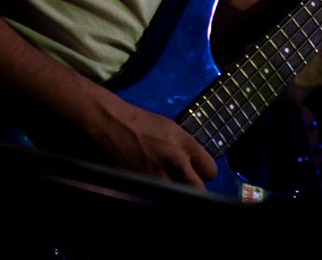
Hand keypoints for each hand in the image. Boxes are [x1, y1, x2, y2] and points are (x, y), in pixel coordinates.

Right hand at [90, 94, 217, 185]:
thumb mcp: (172, 130)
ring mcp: (156, 174)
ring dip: (173, 194)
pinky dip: (153, 195)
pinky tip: (149, 188)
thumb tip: (196, 166)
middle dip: (192, 189)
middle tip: (183, 186)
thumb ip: (187, 149)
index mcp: (186, 144)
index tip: (198, 176)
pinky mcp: (138, 184)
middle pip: (197, 189)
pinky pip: (153, 197)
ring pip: (176, 196)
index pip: (210, 171)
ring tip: (165, 186)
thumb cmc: (141, 124)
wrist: (111, 124)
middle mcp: (175, 160)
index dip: (204, 175)